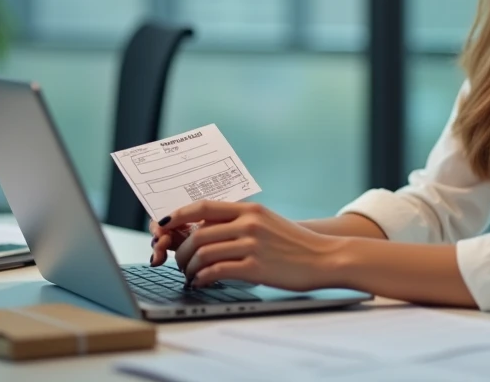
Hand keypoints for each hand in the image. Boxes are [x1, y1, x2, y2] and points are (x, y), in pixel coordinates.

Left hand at [153, 201, 344, 290]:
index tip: (164, 224)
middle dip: (182, 251)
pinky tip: (203, 282)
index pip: (204, 206)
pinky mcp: (255, 268)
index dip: (178, 214)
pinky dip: (202, 278)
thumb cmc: (296, 244)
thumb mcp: (268, 222)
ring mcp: (252, 245)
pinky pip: (216, 272)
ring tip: (191, 275)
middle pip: (199, 234)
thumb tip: (206, 228)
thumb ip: (240, 222)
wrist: (325, 258)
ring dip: (190, 267)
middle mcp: (249, 223)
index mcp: (250, 209)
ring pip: (203, 253)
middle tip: (181, 263)